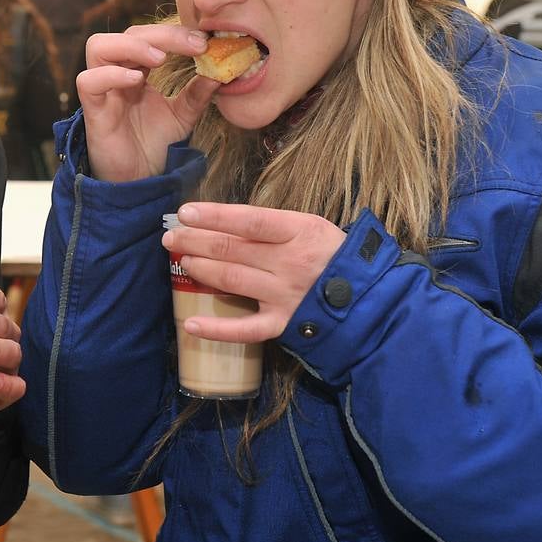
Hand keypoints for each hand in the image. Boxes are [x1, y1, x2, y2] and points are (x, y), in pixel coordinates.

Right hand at [78, 24, 219, 181]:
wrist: (139, 182)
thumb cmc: (155, 146)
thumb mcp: (184, 115)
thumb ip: (197, 92)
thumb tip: (221, 70)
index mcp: (138, 70)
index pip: (150, 36)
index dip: (175, 34)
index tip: (204, 41)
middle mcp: (117, 75)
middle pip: (128, 34)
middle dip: (162, 34)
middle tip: (193, 45)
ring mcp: (103, 91)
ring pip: (98, 47)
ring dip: (131, 45)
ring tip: (160, 59)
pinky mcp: (94, 112)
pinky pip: (88, 82)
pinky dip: (110, 75)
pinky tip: (136, 79)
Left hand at [161, 202, 346, 342]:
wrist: (371, 297)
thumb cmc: (334, 255)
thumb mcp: (312, 226)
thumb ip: (274, 225)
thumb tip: (227, 220)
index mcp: (299, 231)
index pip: (249, 220)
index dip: (215, 215)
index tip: (186, 212)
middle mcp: (290, 262)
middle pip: (233, 249)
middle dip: (196, 240)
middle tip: (170, 236)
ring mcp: (285, 295)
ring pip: (233, 280)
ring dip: (202, 268)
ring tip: (181, 259)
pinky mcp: (283, 324)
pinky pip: (246, 329)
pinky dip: (217, 328)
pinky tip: (190, 323)